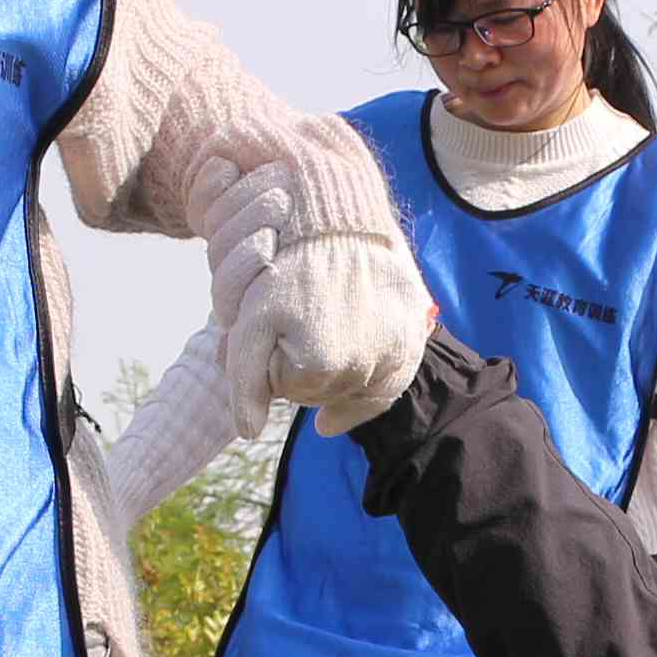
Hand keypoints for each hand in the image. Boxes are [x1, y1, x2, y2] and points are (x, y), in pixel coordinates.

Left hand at [236, 233, 430, 432]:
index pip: (283, 389)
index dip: (271, 360)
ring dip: (335, 368)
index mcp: (317, 369)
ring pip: (351, 386)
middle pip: (318, 392)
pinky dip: (367, 385)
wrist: (338, 223)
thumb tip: (248, 433)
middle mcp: (362, 370)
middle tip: (299, 323)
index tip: (273, 325)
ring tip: (325, 326)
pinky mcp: (411, 342)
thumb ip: (244, 382)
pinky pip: (387, 384)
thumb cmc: (286, 270)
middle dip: (301, 367)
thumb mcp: (251, 323)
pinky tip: (348, 379)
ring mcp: (393, 358)